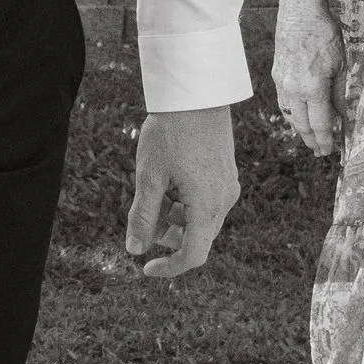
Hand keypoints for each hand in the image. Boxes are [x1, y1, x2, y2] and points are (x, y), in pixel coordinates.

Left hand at [124, 105, 240, 277]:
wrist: (196, 95)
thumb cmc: (170, 133)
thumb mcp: (149, 176)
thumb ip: (143, 216)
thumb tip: (134, 250)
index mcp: (207, 206)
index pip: (194, 255)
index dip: (170, 268)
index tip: (146, 268)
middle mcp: (225, 200)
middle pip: (197, 238)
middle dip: (169, 239)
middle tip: (143, 222)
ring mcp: (229, 187)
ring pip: (201, 220)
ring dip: (176, 220)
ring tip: (154, 195)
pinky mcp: (226, 174)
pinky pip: (207, 202)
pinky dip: (186, 204)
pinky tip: (168, 183)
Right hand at [271, 0, 343, 156]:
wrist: (299, 12)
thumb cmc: (324, 34)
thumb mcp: (340, 64)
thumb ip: (339, 93)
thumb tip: (342, 115)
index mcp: (312, 88)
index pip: (320, 123)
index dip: (326, 140)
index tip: (330, 151)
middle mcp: (293, 88)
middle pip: (302, 124)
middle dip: (312, 140)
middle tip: (320, 151)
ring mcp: (282, 82)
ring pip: (290, 115)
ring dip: (300, 129)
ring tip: (309, 139)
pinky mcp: (277, 74)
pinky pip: (283, 101)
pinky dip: (292, 114)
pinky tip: (298, 116)